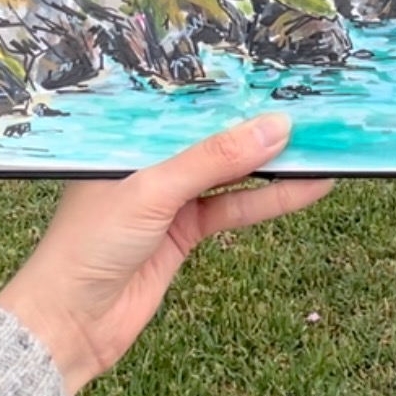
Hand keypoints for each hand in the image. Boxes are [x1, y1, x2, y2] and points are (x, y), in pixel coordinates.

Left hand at [0, 114, 331, 395]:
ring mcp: (167, 197)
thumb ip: (214, 160)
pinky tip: (308, 187)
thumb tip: (276, 126)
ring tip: (325, 143)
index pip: (182, 101)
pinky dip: (270, 199)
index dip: (227, 87)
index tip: (275, 71)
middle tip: (312, 102)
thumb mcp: (152, 191)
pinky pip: (234, 208)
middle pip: (211, 135)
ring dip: (273, 163)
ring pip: (230, 173)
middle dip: (257, 123)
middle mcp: (146, 159)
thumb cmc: (89, 245)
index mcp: (123, 135)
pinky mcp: (184, 232)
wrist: (69, 325)